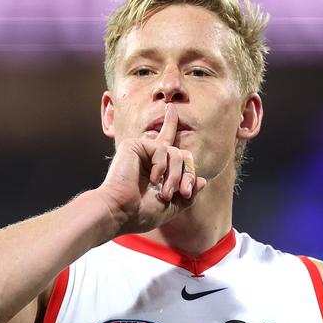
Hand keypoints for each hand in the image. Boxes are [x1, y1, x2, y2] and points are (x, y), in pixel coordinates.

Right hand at [96, 103, 208, 235]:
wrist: (120, 213)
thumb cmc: (140, 213)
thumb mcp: (172, 207)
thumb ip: (188, 194)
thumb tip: (202, 180)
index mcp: (155, 168)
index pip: (168, 145)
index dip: (170, 125)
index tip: (171, 109)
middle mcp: (149, 157)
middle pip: (182, 154)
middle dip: (187, 174)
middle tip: (184, 192)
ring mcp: (141, 150)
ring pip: (176, 153)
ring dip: (176, 175)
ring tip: (166, 193)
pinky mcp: (134, 145)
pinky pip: (162, 149)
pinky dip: (161, 167)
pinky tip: (151, 179)